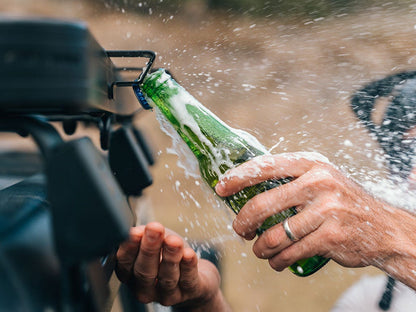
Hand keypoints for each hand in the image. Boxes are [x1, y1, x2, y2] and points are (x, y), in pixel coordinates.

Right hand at [116, 222, 224, 309]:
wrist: (192, 271)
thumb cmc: (166, 252)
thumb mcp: (154, 240)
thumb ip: (144, 235)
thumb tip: (136, 231)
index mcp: (130, 275)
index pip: (125, 263)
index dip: (130, 248)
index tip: (135, 233)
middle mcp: (145, 289)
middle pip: (144, 272)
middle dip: (149, 249)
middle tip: (155, 230)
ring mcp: (167, 295)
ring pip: (167, 277)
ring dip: (170, 257)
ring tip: (174, 241)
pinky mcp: (189, 293)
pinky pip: (188, 280)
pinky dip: (188, 266)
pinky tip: (189, 254)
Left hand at [215, 153, 415, 273]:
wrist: (383, 227)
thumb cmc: (341, 201)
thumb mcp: (320, 178)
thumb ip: (290, 180)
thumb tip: (245, 187)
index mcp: (310, 164)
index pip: (264, 166)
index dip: (238, 177)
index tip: (220, 188)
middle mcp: (318, 183)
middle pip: (262, 204)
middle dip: (243, 222)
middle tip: (240, 230)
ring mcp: (327, 210)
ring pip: (274, 235)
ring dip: (260, 247)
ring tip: (260, 249)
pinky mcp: (331, 237)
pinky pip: (290, 253)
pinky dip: (277, 261)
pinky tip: (276, 261)